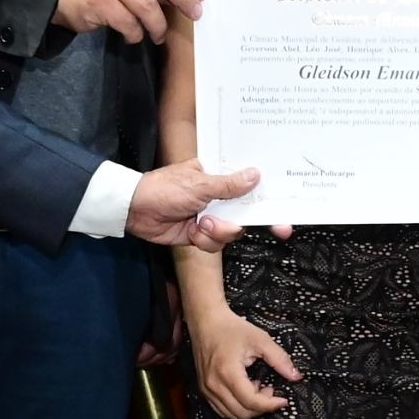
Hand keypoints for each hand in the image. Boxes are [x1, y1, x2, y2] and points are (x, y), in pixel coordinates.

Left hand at [127, 161, 260, 247]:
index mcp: (218, 177)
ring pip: (231, 231)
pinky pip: (215, 243)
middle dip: (245, 221)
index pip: (247, 186)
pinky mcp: (200, 233)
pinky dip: (205, 240)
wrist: (135, 211)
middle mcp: (217, 197)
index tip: (283, 210)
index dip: (265, 197)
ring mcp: (209, 216)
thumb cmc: (164, 189)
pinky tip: (193, 232)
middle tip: (272, 229)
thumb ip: (229, 184)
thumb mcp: (200, 184)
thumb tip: (255, 174)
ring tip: (202, 225)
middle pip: (245, 213)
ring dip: (219, 232)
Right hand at [189, 308, 299, 418]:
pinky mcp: (203, 389)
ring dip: (249, 408)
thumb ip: (280, 359)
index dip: (271, 405)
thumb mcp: (260, 339)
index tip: (284, 400)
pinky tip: (244, 390)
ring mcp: (206, 389)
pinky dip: (237, 407)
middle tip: (270, 389)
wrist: (206, 322)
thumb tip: (297, 376)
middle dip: (261, 406)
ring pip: (231, 415)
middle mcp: (214, 385)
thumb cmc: (232, 328)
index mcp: (228, 372)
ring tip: (257, 388)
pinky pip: (222, 410)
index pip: (252, 401)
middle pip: (242, 412)